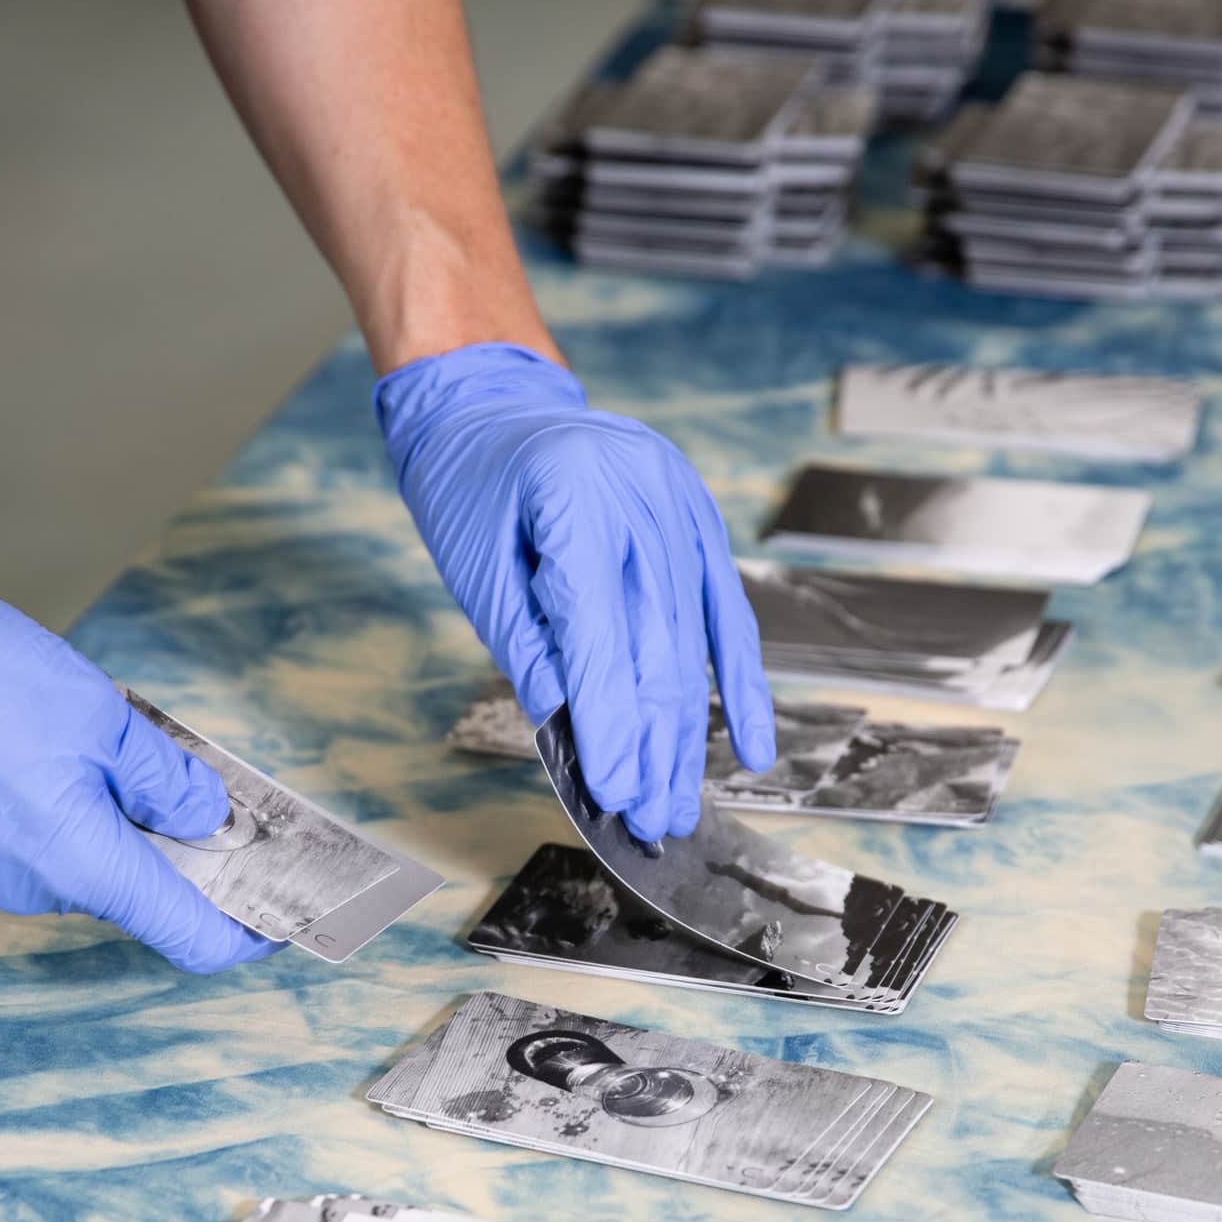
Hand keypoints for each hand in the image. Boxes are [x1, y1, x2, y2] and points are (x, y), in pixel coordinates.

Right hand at [0, 510, 278, 973]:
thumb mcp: (106, 718)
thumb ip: (168, 781)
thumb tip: (206, 818)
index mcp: (81, 863)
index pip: (185, 933)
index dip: (240, 933)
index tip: (274, 920)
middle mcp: (31, 887)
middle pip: (132, 889)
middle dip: (171, 847)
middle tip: (195, 784)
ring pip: (78, 860)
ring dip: (109, 820)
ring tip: (104, 743)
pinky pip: (29, 844)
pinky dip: (58, 811)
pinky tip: (50, 750)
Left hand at [379, 342, 774, 841]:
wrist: (493, 401)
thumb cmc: (469, 483)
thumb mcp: (475, 566)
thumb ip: (528, 646)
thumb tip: (575, 728)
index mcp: (573, 497)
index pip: (601, 638)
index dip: (610, 725)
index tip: (615, 794)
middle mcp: (640, 495)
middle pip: (657, 648)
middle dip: (654, 746)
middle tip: (652, 820)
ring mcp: (679, 503)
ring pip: (694, 642)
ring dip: (689, 732)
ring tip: (682, 802)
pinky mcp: (698, 517)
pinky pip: (728, 611)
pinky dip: (739, 681)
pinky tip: (751, 742)